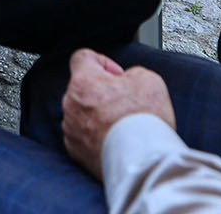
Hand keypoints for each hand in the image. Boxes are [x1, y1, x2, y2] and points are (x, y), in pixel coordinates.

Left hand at [61, 49, 175, 178]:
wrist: (141, 161)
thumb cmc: (143, 121)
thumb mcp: (149, 79)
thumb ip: (132, 72)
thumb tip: (128, 80)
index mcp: (84, 82)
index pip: (82, 57)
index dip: (103, 62)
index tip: (117, 74)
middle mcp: (71, 104)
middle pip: (83, 88)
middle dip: (103, 92)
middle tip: (126, 102)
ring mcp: (71, 130)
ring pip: (82, 113)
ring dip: (99, 115)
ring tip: (123, 124)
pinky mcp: (76, 152)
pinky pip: (83, 136)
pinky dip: (97, 136)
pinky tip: (117, 139)